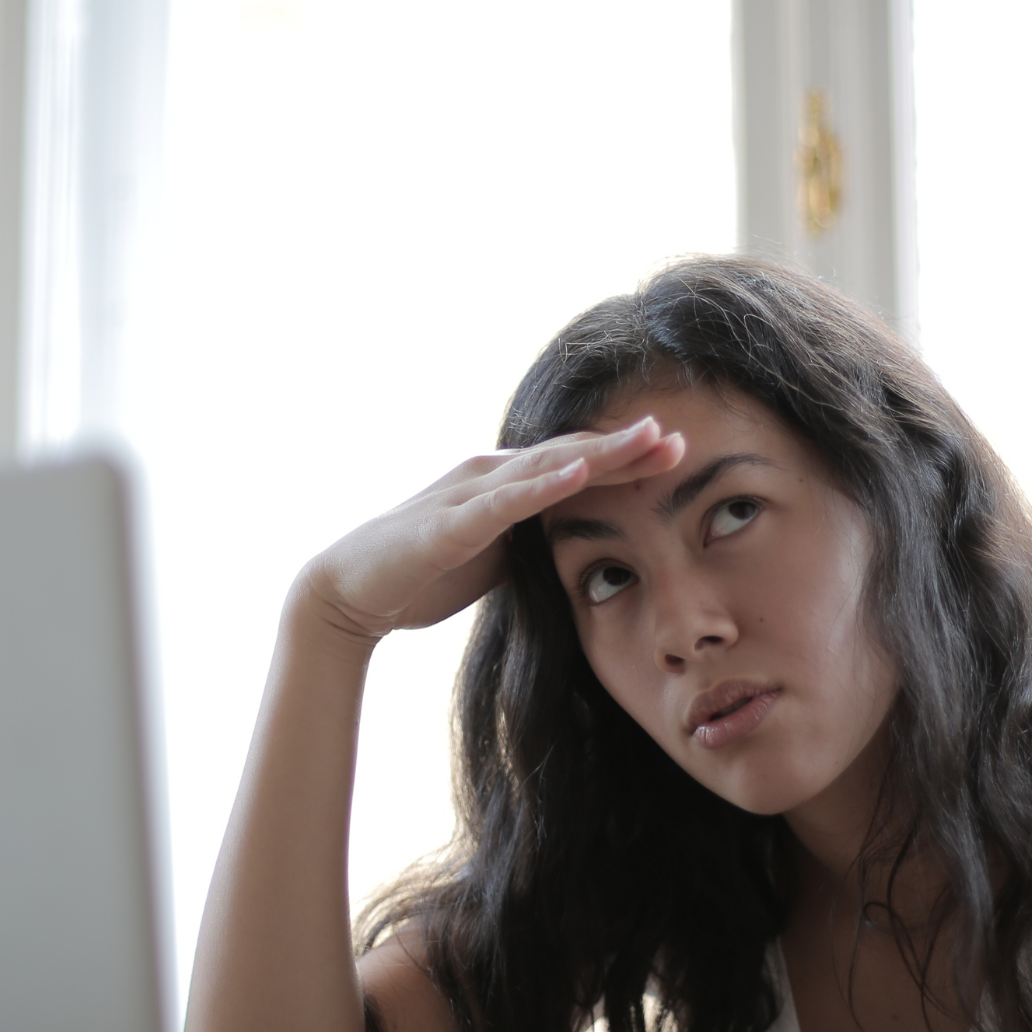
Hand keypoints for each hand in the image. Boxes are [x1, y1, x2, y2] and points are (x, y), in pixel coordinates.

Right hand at [300, 419, 684, 640]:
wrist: (349, 593)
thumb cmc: (421, 573)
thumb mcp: (495, 558)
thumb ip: (532, 543)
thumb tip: (577, 547)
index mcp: (503, 485)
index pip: (576, 466)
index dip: (627, 459)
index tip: (680, 455)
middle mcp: (490, 475)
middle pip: (570, 455)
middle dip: (627, 447)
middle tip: (681, 438)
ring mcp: (469, 494)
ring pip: (545, 467)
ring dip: (598, 453)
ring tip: (647, 438)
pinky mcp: (450, 523)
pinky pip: (504, 502)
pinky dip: (543, 486)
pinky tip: (579, 474)